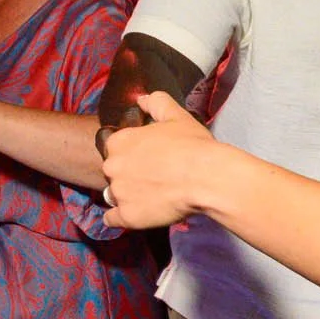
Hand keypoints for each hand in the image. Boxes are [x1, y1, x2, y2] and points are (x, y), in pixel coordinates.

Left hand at [100, 92, 218, 230]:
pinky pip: (113, 219)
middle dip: (128, 174)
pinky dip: (122, 217)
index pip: (115, 147)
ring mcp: (118, 192)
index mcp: (120, 141)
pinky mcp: (128, 216)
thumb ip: (156, 102)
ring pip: (114, 195)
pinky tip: (137, 213)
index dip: (132, 153)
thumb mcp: (176, 116)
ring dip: (127, 195)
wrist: (207, 178)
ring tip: (151, 196)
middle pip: (113, 171)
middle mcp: (112, 166)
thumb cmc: (193, 145)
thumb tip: (142, 99)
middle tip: (153, 177)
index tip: (147, 158)